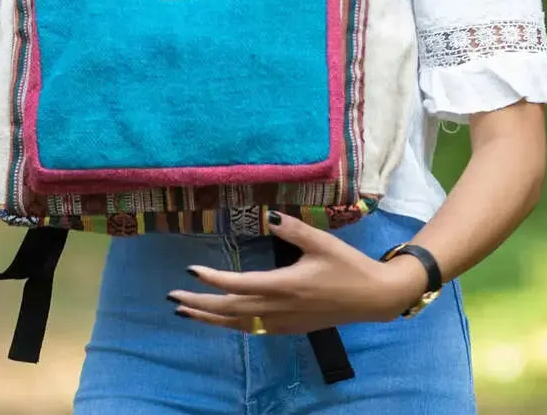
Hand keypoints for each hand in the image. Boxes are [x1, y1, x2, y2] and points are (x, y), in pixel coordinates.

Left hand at [168, 212, 428, 333]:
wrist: (373, 298)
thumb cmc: (347, 266)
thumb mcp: (322, 243)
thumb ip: (294, 230)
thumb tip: (270, 216)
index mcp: (285, 286)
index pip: (239, 285)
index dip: (212, 280)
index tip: (190, 271)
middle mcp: (279, 308)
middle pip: (230, 309)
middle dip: (199, 304)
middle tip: (173, 297)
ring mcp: (284, 322)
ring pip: (238, 324)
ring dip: (210, 318)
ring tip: (185, 312)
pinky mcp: (289, 327)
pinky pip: (252, 329)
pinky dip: (230, 325)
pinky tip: (220, 320)